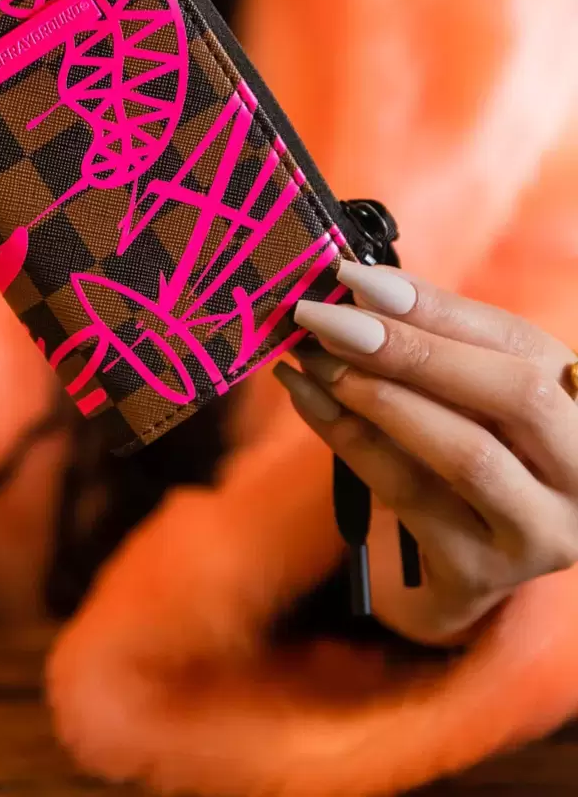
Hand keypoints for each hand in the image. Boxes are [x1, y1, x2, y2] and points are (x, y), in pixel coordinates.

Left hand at [276, 263, 577, 645]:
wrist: (476, 556)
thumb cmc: (476, 448)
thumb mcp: (476, 388)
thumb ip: (436, 337)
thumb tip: (363, 285)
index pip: (520, 342)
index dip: (437, 306)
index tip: (356, 277)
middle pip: (515, 395)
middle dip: (411, 350)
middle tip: (327, 318)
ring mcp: (542, 531)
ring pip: (465, 454)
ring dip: (374, 396)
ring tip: (311, 358)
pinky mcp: (483, 572)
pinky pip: (409, 497)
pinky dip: (348, 441)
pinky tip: (307, 400)